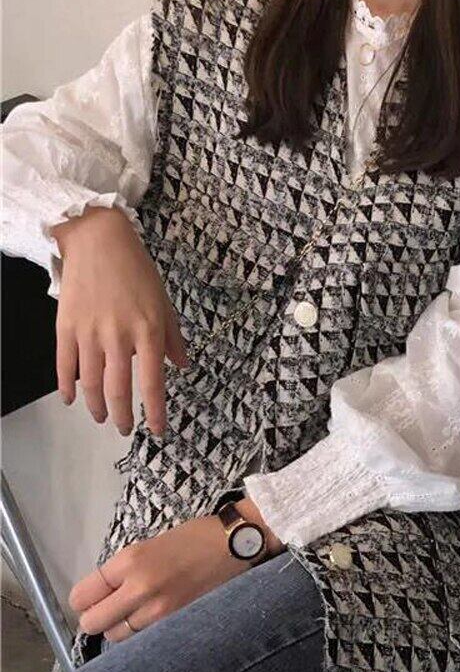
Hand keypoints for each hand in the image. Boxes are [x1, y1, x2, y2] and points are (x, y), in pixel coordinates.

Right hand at [52, 204, 189, 435]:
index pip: (152, 382)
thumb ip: (172, 337)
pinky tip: (72, 399)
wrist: (98, 240)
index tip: (157, 430)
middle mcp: (119, 337)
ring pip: (91, 383)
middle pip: (118, 390)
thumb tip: (182, 366)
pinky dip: (68, 386)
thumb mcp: (164, 302)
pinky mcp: (66, 326)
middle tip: (125, 429)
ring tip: (101, 418)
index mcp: (148, 331)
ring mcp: (90, 333)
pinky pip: (65, 364)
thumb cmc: (137, 270)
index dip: (154, 411)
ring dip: (96, 407)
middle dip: (122, 417)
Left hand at [68, 497, 283, 643]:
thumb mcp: (148, 545)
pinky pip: (144, 640)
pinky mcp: (177, 624)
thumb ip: (121, 572)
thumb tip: (98, 597)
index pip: (82, 596)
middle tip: (111, 609)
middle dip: (97, 618)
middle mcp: (140, 588)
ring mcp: (159, 610)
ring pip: (117, 636)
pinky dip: (144, 634)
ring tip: (139, 612)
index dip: (84, 599)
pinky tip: (155, 620)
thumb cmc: (192, 539)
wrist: (234, 544)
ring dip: (122, 627)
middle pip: (93, 623)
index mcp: (129, 561)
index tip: (92, 598)